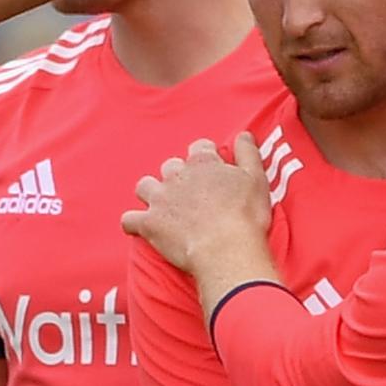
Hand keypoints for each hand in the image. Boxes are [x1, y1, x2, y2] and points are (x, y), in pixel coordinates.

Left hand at [121, 134, 273, 274]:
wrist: (226, 250)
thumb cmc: (245, 216)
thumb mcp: (256, 179)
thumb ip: (248, 153)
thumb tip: (243, 135)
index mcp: (203, 163)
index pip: (199, 147)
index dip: (206, 157)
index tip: (213, 170)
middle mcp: (177, 175)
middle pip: (170, 167)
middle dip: (178, 177)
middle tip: (192, 196)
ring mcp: (160, 199)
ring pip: (145, 186)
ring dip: (151, 193)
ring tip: (163, 207)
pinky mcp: (149, 224)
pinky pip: (129, 220)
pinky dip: (133, 224)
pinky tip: (140, 229)